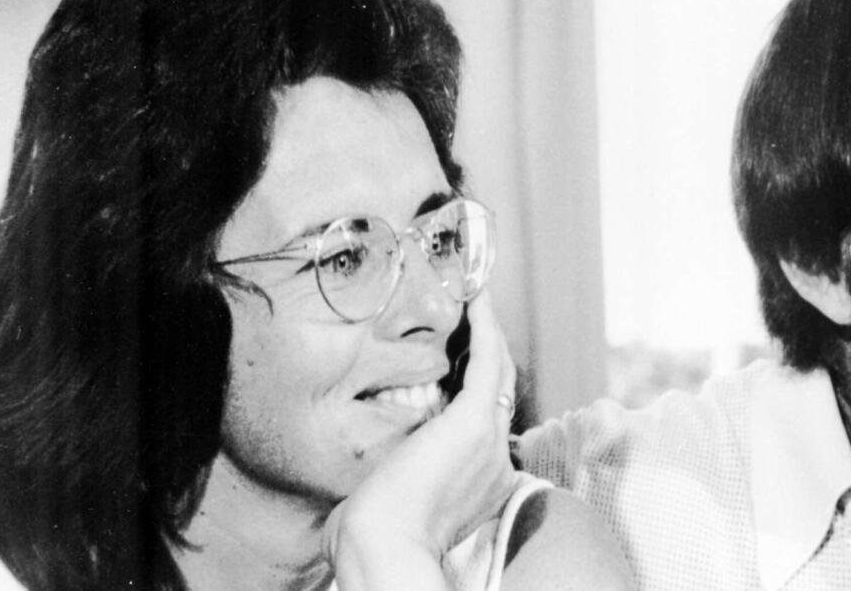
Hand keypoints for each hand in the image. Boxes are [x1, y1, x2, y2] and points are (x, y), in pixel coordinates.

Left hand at [324, 293, 518, 589]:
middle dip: (489, 354)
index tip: (460, 368)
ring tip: (479, 303)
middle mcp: (495, 462)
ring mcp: (489, 441)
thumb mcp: (385, 508)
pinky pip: (489, 361)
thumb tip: (351, 498)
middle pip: (499, 393)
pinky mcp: (475, 421)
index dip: (477, 393)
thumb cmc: (374, 540)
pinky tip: (478, 301)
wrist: (384, 548)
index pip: (485, 428)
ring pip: (499, 373)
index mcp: (481, 486)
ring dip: (490, 334)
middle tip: (478, 320)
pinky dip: (486, 329)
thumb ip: (383, 492)